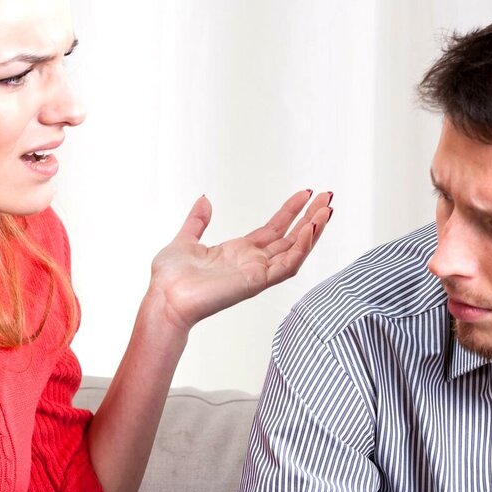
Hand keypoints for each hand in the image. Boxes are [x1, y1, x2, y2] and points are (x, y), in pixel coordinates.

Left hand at [147, 189, 333, 331]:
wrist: (164, 298)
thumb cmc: (170, 279)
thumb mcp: (185, 239)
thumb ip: (197, 221)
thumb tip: (205, 200)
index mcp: (239, 252)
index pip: (274, 229)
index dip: (290, 211)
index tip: (305, 194)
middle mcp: (252, 262)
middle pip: (290, 238)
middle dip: (310, 217)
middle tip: (327, 197)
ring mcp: (257, 273)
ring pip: (295, 251)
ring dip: (313, 231)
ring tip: (327, 210)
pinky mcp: (256, 282)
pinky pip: (287, 266)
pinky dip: (301, 248)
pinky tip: (311, 230)